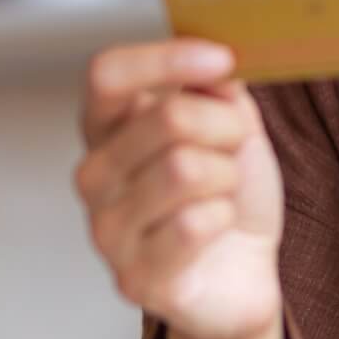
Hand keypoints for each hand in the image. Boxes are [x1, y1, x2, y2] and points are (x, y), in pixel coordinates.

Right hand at [74, 39, 288, 338]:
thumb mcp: (231, 122)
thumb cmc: (228, 191)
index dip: (165, 59)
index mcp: (107, 129)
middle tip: (234, 147)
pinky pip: (193, 225)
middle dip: (226, 127)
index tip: (222, 59)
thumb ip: (215, 86)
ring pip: (185, 169)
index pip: (107, 75)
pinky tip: (215, 230)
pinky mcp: (132, 279)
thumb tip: (213, 60)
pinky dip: (224, 218)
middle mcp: (94, 176)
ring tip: (222, 192)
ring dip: (227, 176)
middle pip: (168, 117)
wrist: (245, 269)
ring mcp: (105, 231)